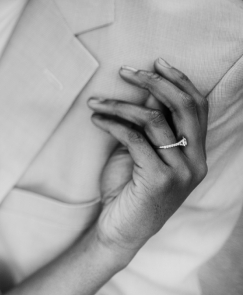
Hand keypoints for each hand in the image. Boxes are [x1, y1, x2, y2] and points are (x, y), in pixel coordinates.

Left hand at [88, 58, 208, 257]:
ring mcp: (180, 172)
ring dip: (120, 104)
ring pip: (154, 120)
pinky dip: (112, 123)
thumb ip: (147, 127)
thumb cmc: (127, 191)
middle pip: (184, 107)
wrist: (119, 231)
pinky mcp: (158, 180)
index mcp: (196, 154)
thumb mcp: (140, 153)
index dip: (179, 80)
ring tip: (96, 102)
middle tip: (125, 71)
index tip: (155, 62)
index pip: (198, 106)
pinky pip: (134, 139)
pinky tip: (96, 119)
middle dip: (154, 82)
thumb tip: (141, 89)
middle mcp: (195, 162)